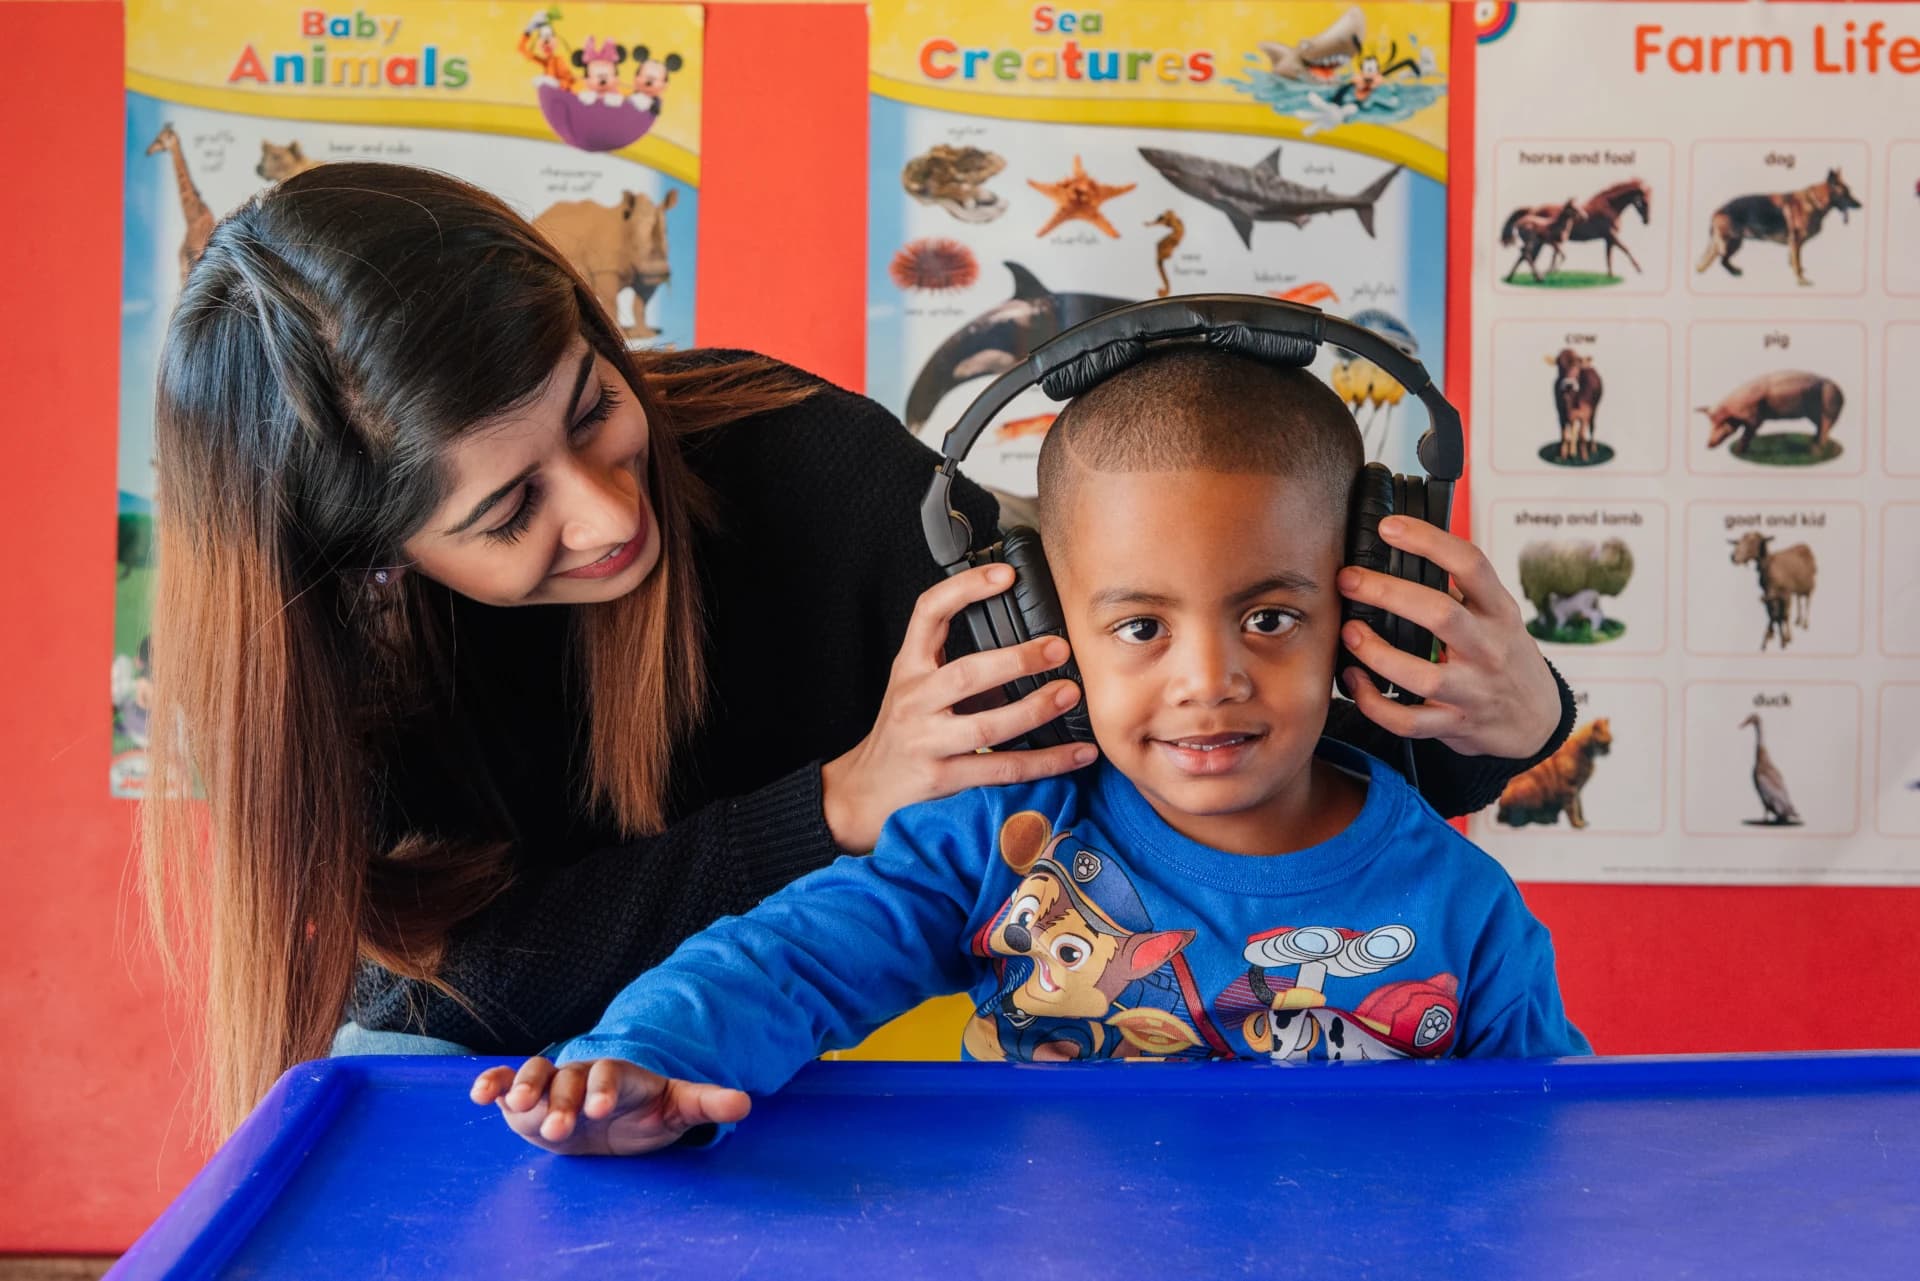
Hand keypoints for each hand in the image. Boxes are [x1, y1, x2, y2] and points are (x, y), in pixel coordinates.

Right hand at [471, 1057, 749, 1155]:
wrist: (611, 1116)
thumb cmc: (643, 1111)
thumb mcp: (676, 1108)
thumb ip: (705, 1103)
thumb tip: (746, 1104)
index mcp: (619, 1076)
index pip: (610, 1075)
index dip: (604, 1088)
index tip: (601, 1108)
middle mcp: (582, 1074)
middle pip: (569, 1078)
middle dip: (562, 1100)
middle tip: (559, 1127)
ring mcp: (552, 1082)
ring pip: (536, 1076)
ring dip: (525, 1089)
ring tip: (516, 1108)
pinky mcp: (526, 1097)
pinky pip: (507, 1084)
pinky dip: (493, 1084)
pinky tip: (479, 1096)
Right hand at [822, 563, 1098, 851]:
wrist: (866, 790)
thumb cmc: (902, 733)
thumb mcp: (918, 689)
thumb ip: (961, 669)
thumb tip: (1032, 651)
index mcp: (909, 668)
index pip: (928, 613)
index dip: (965, 588)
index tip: (1006, 575)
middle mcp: (914, 701)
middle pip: (965, 674)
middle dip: (1016, 660)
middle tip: (1058, 648)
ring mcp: (927, 743)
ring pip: (987, 727)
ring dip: (1035, 710)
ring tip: (1069, 694)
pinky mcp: (943, 779)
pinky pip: (1002, 770)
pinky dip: (1046, 761)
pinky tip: (1078, 753)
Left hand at [1336, 515, 1561, 759]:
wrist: (1536, 720)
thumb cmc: (1505, 658)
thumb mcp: (1498, 617)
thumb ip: (1461, 591)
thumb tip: (1401, 555)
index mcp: (1499, 612)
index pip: (1471, 564)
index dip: (1429, 541)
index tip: (1389, 527)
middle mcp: (1489, 649)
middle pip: (1441, 614)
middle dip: (1387, 593)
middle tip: (1349, 580)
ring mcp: (1472, 691)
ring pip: (1422, 675)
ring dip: (1376, 653)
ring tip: (1349, 632)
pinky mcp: (1454, 725)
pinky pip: (1408, 721)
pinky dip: (1373, 703)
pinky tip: (1355, 681)